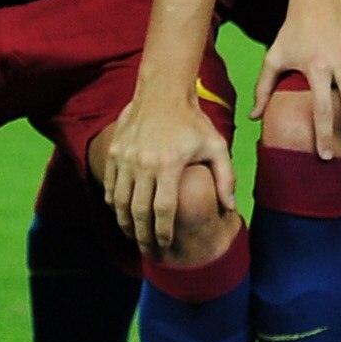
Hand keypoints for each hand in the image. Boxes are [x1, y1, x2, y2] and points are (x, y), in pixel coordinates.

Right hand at [98, 85, 235, 259]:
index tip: (165, 245)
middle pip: (138, 211)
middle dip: (142, 235)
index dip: (163, 232)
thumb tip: (231, 207)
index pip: (163, 209)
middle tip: (148, 250)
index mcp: (169, 163)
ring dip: (125, 224)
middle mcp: (143, 163)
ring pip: (119, 202)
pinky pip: (109, 186)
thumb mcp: (216, 145)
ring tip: (134, 236)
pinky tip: (122, 214)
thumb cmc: (192, 121)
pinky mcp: (114, 152)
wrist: (162, 91)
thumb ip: (226, 177)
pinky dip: (114, 204)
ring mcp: (125, 157)